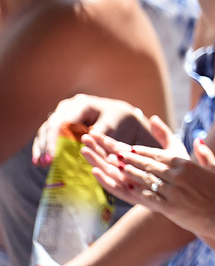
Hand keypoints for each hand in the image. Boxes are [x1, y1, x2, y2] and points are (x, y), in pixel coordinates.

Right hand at [32, 94, 150, 166]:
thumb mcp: (113, 128)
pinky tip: (39, 162)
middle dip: (48, 145)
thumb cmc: (120, 122)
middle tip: (46, 162)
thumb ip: (99, 136)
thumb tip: (85, 147)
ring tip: (41, 164)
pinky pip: (47, 135)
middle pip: (52, 125)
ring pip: (46, 130)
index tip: (54, 156)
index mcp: (82, 104)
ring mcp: (62, 114)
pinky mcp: (59, 124)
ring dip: (43, 148)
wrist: (121, 116)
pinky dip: (44, 147)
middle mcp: (69, 107)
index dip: (57, 140)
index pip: (64, 122)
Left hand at [80, 116, 214, 237]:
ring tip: (116, 168)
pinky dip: (135, 191)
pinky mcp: (168, 206)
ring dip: (129, 172)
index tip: (130, 149)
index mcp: (186, 164)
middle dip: (131, 159)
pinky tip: (125, 188)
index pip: (159, 154)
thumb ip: (204, 153)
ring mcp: (171, 191)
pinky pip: (148, 197)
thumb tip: (198, 139)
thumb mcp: (214, 168)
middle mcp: (176, 176)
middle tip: (116, 154)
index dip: (142, 152)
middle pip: (149, 165)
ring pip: (145, 179)